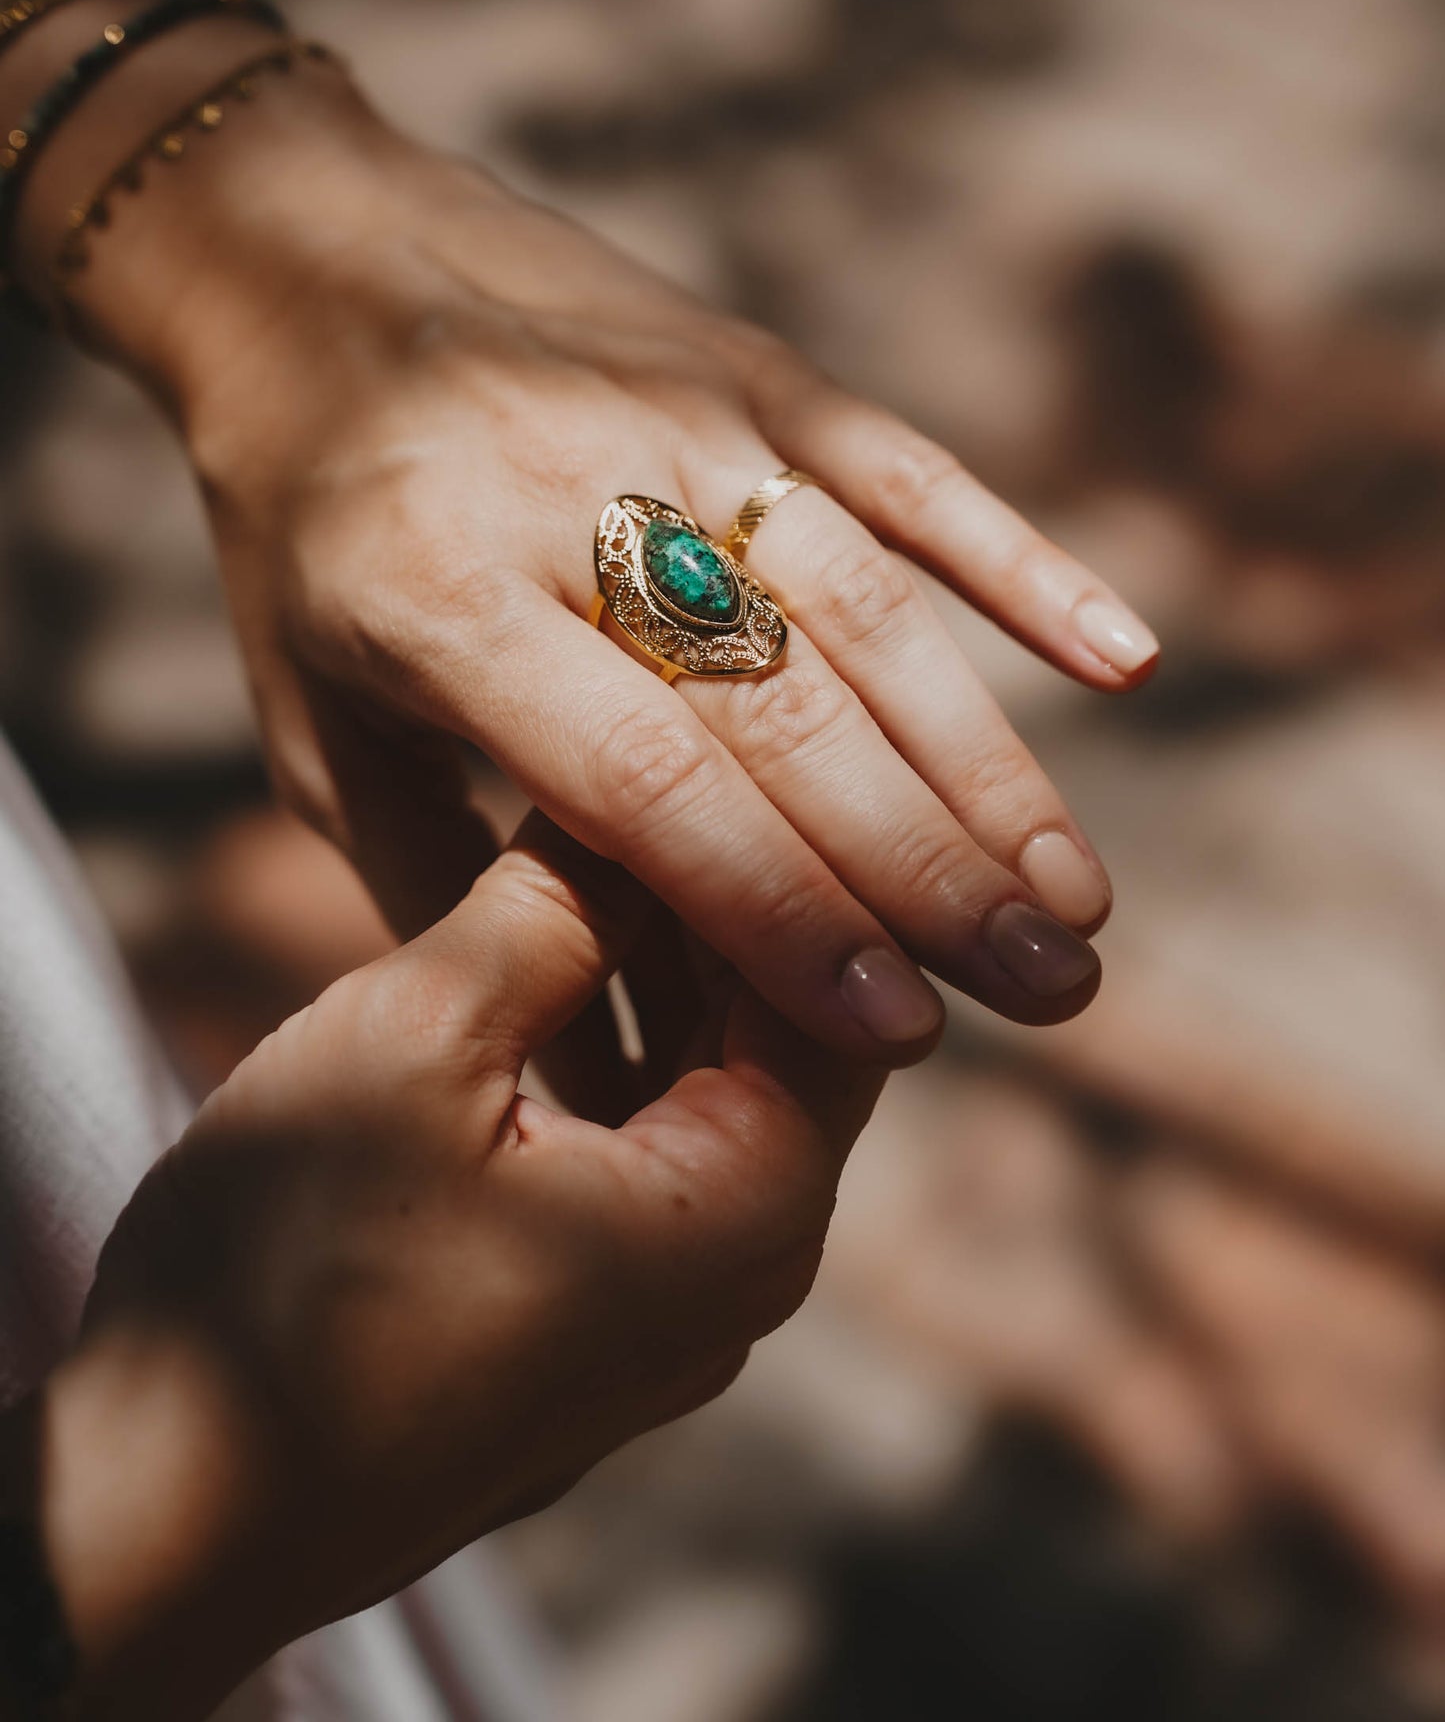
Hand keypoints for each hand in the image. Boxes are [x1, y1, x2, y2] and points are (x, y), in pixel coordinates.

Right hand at [36, 816, 878, 1719]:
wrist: (169, 1511)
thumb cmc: (289, 1278)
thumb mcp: (414, 1044)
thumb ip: (550, 916)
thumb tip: (624, 813)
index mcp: (746, 1209)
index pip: (842, 985)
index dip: (780, 849)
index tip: (704, 740)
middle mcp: (746, 1279)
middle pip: (790, 1039)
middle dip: (724, 904)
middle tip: (646, 770)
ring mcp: (672, 1319)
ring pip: (717, 1096)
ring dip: (666, 977)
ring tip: (592, 847)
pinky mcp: (597, 1333)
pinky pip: (654, 1161)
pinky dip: (623, 1057)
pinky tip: (552, 972)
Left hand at [64, 62, 1157, 1055]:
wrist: (313, 261)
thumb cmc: (306, 532)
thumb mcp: (314, 718)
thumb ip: (445, 885)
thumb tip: (584, 1070)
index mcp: (439, 599)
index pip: (647, 782)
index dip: (780, 908)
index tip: (897, 1030)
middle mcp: (577, 498)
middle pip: (788, 707)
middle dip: (927, 869)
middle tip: (1048, 993)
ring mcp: (684, 420)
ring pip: (869, 609)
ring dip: (989, 762)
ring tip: (1078, 900)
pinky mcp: (757, 368)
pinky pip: (909, 474)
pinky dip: (1021, 565)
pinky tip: (1123, 661)